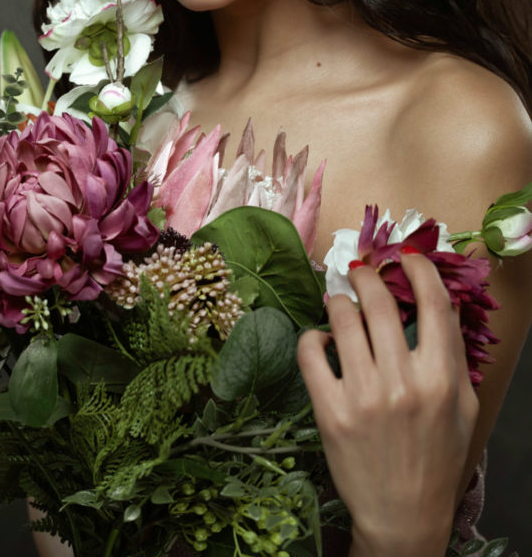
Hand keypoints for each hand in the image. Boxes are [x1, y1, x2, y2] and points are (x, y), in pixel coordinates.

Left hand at [297, 250, 478, 556]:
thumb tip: (438, 300)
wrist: (403, 515)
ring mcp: (363, 396)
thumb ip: (452, 352)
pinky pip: (310, 352)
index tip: (407, 256)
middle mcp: (403, 382)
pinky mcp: (330, 411)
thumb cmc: (436, 458)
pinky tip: (322, 341)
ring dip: (339, 301)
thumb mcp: (462, 405)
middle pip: (380, 300)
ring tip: (340, 303)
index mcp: (441, 378)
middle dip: (368, 275)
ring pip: (342, 317)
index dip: (419, 268)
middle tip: (361, 271)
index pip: (433, 302)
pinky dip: (313, 337)